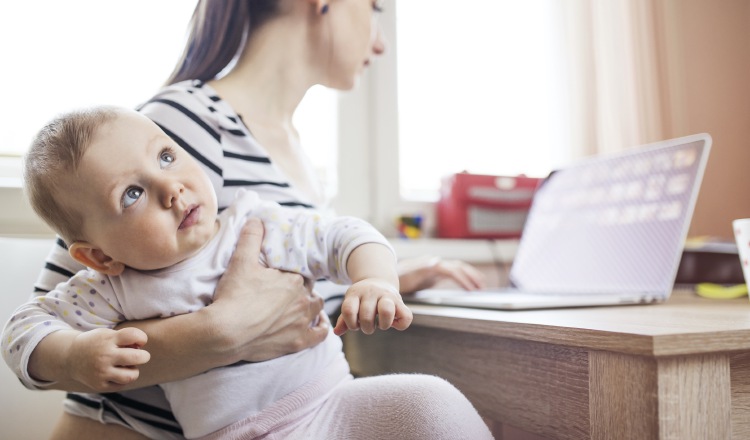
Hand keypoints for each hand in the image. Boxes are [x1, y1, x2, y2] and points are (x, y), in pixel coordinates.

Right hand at [66, 327, 148, 391]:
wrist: (70, 358)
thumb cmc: (96, 344)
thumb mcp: (107, 334)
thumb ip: (125, 338)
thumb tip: (141, 347)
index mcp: (108, 340)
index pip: (134, 336)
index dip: (142, 338)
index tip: (140, 341)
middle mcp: (104, 356)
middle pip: (137, 357)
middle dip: (144, 356)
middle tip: (141, 356)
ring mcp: (101, 372)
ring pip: (131, 376)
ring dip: (134, 371)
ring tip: (129, 367)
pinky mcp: (99, 385)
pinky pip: (121, 385)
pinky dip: (123, 379)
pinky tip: (118, 373)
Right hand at [209, 218, 328, 362]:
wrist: (226, 332)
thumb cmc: (234, 296)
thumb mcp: (240, 261)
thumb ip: (251, 238)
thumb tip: (257, 220)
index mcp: (294, 279)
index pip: (301, 272)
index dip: (292, 273)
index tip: (281, 277)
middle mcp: (303, 299)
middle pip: (309, 289)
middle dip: (300, 288)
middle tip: (284, 291)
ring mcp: (302, 322)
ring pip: (317, 308)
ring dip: (311, 305)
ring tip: (299, 304)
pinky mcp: (298, 342)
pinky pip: (320, 334)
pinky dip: (320, 328)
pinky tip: (316, 324)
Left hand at [334, 278, 412, 335]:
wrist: (379, 279)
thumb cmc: (362, 298)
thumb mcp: (351, 303)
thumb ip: (344, 318)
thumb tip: (336, 332)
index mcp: (356, 293)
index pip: (349, 310)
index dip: (351, 324)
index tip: (355, 325)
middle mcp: (371, 292)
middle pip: (366, 315)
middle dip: (367, 328)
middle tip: (369, 326)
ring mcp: (387, 295)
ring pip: (386, 311)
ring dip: (383, 324)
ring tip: (381, 325)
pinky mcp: (400, 301)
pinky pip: (405, 317)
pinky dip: (399, 325)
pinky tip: (393, 323)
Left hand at [397, 256, 486, 293]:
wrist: (392, 278)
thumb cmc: (399, 277)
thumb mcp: (408, 274)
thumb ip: (421, 267)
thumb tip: (436, 260)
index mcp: (432, 265)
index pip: (452, 270)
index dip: (463, 279)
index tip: (471, 290)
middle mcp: (437, 264)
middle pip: (459, 267)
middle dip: (472, 276)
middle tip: (482, 288)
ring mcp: (437, 268)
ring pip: (459, 269)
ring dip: (471, 276)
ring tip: (481, 286)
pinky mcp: (437, 274)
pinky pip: (454, 274)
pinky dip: (464, 279)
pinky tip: (470, 286)